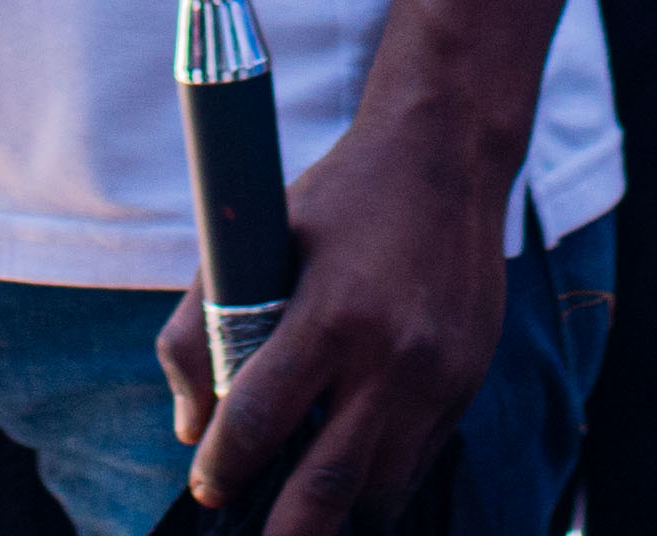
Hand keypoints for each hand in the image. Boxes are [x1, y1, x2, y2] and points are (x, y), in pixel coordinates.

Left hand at [153, 96, 518, 530]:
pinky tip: (346, 477)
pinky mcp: (465, 386)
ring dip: (336, 512)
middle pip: (328, 484)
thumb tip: (191, 427)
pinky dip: (377, 483)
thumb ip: (202, 327)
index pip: (260, 420)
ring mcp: (438, 378)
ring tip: (298, 513)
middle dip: (284, 532)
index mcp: (331, 314)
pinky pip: (416, 464)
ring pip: (379, 490)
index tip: (206, 485)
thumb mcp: (257, 238)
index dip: (223, 466)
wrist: (449, 158)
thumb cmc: (340, 197)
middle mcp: (391, 356)